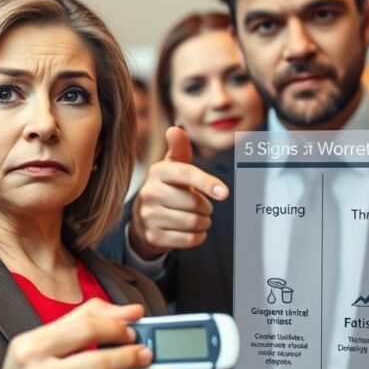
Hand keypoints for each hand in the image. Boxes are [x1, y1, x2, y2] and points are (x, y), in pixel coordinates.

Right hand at [129, 126, 228, 257]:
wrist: (143, 218)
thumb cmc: (167, 187)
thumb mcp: (172, 166)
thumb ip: (179, 148)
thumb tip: (175, 129)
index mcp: (158, 172)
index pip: (186, 174)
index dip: (207, 183)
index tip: (224, 193)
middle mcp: (150, 192)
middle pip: (193, 202)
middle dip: (206, 207)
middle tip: (203, 206)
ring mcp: (149, 216)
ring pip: (192, 222)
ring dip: (204, 222)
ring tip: (199, 217)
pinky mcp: (154, 236)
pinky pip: (188, 239)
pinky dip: (198, 236)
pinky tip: (194, 230)